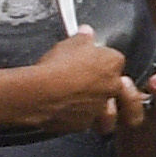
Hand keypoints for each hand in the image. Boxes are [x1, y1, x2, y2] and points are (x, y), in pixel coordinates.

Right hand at [0, 35, 145, 139]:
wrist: (41, 94)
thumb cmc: (57, 67)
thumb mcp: (70, 43)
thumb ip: (83, 37)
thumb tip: (86, 32)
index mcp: (113, 63)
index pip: (114, 60)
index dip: (101, 60)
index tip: (90, 59)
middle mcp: (112, 86)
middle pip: (114, 84)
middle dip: (104, 83)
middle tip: (87, 79)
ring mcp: (100, 107)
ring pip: (104, 106)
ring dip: (95, 104)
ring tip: (80, 98)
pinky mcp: (85, 124)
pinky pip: (85, 119)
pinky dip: (77, 115)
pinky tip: (64, 108)